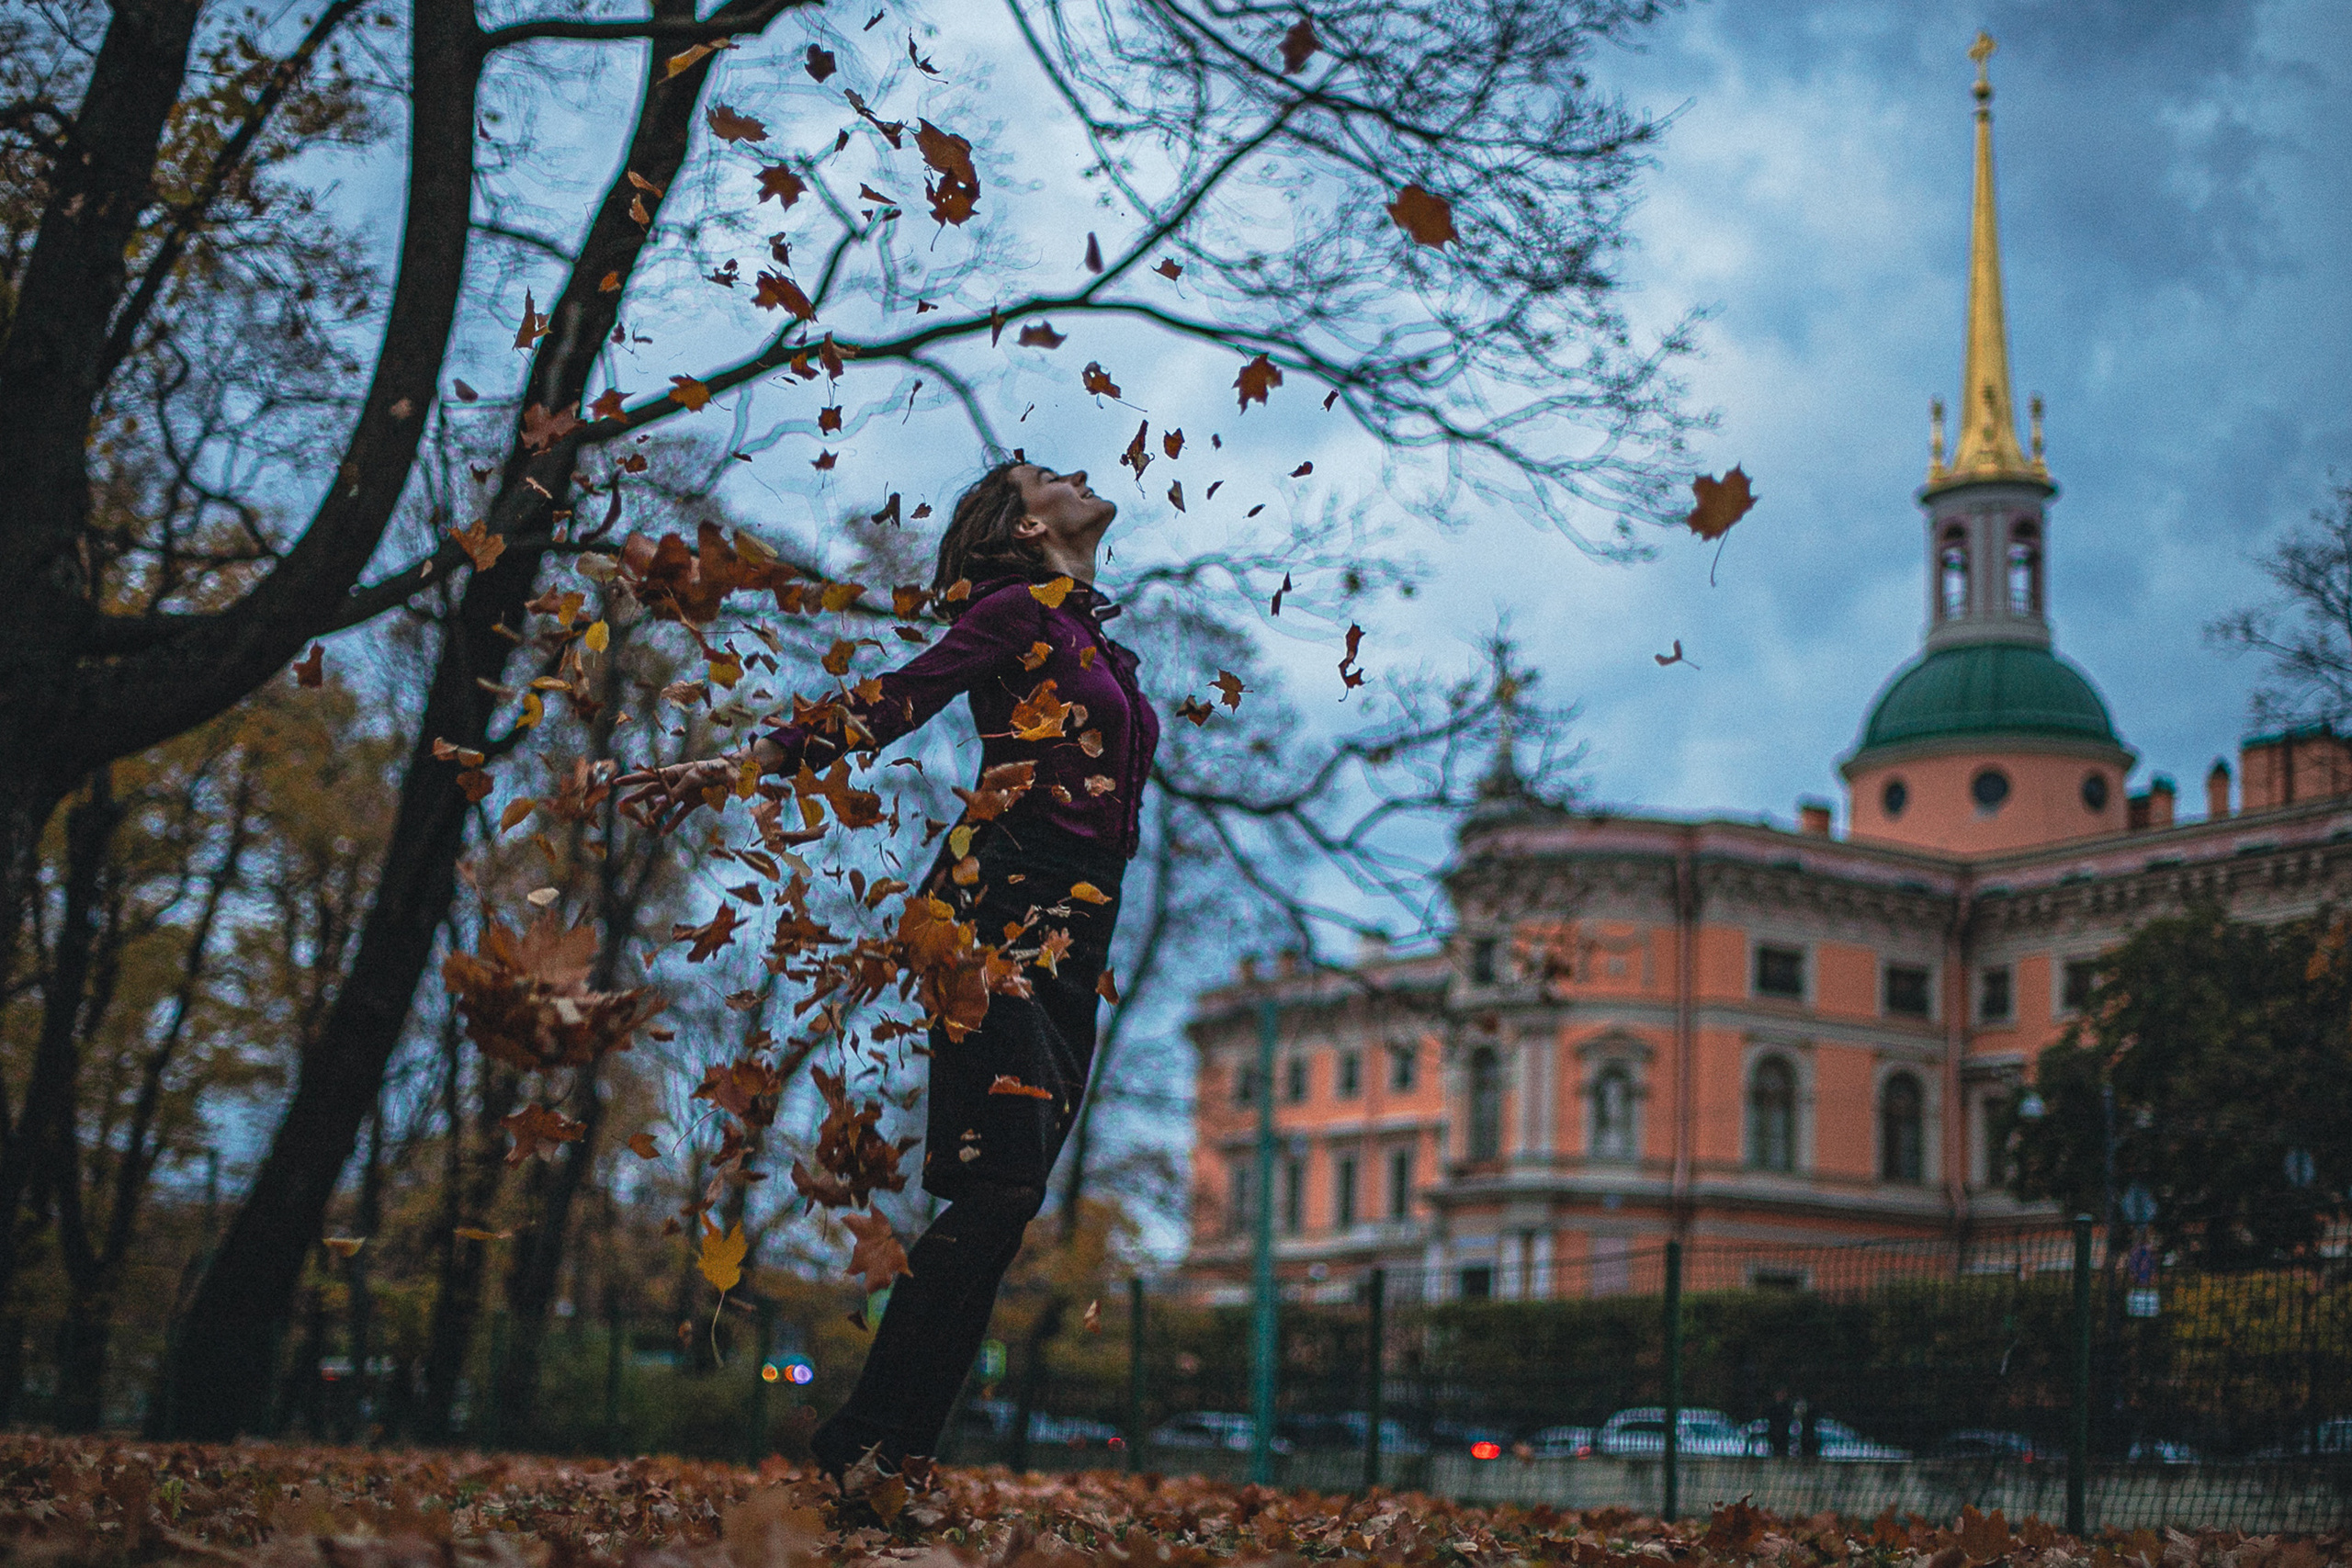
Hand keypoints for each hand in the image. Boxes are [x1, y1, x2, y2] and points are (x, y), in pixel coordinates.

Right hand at [616, 753, 740, 832]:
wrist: (738, 773)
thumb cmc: (733, 770)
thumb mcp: (730, 776)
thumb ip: (732, 783)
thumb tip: (740, 790)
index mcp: (686, 771)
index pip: (666, 782)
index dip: (657, 791)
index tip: (651, 800)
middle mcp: (681, 781)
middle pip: (655, 788)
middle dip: (637, 794)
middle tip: (619, 800)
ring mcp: (685, 793)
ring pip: (664, 803)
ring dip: (652, 813)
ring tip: (639, 824)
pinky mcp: (693, 802)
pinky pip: (680, 814)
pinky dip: (672, 823)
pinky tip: (662, 833)